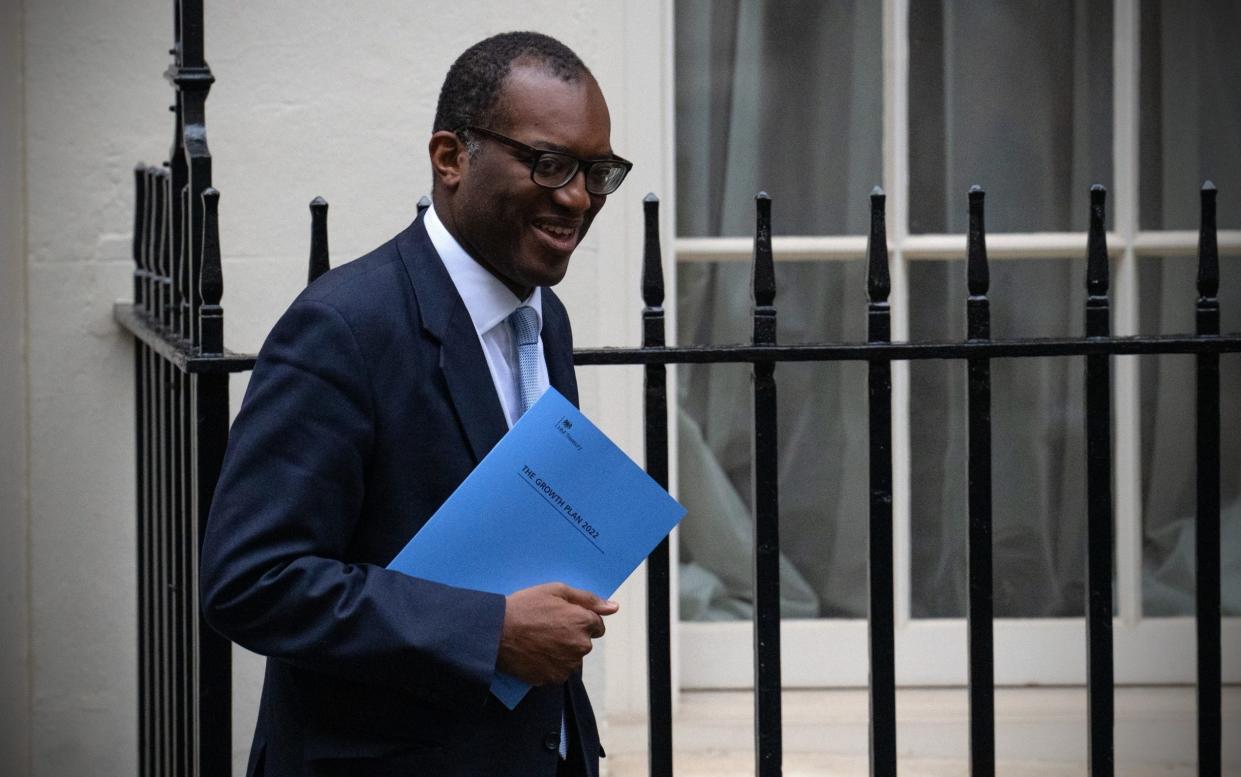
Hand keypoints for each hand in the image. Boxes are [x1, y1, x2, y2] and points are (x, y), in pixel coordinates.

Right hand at [496, 582, 618, 685]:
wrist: (495, 632)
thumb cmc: (524, 607)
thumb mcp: (556, 591)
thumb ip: (588, 599)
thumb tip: (614, 607)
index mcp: (584, 622)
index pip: (597, 624)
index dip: (579, 619)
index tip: (561, 617)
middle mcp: (580, 646)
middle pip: (585, 641)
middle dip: (572, 635)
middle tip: (547, 627)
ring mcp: (567, 664)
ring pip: (572, 657)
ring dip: (562, 650)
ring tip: (539, 640)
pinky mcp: (553, 678)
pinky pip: (559, 670)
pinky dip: (551, 664)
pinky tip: (536, 652)